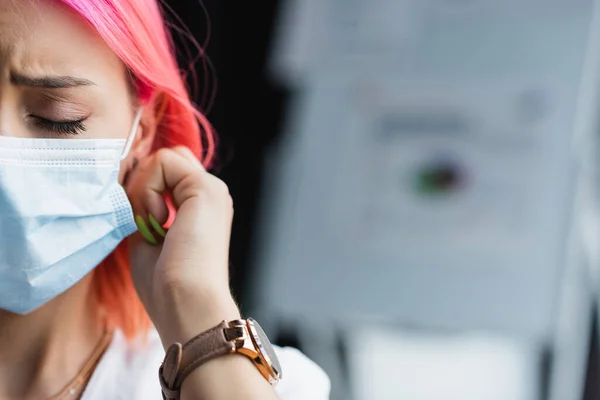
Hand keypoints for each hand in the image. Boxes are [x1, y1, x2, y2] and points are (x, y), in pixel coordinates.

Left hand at [124, 146, 239, 344]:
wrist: (187, 304)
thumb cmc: (167, 286)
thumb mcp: (149, 238)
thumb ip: (146, 210)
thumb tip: (133, 188)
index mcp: (201, 208)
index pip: (169, 171)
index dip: (145, 187)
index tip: (145, 224)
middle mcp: (211, 195)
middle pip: (166, 160)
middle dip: (144, 184)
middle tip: (148, 223)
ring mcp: (212, 189)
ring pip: (162, 158)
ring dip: (144, 190)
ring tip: (156, 226)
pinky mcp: (206, 187)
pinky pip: (162, 162)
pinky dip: (147, 190)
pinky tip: (159, 221)